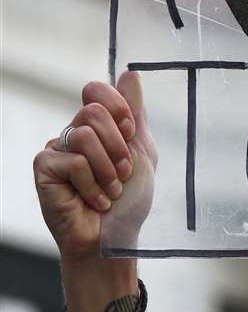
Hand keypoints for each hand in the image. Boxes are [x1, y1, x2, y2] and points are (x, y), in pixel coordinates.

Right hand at [34, 71, 156, 261]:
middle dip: (118, 147)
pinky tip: (93, 200)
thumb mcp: (141, 152)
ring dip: (107, 169)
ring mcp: (56, 149)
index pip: (96, 90)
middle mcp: (73, 133)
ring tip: (110, 190)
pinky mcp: (43, 168)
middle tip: (123, 173)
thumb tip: (131, 73)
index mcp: (97, 126)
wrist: (114, 237)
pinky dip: (92, 184)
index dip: (118, 108)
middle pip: (94, 111)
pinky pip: (73, 161)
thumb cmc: (129, 200)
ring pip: (83, 135)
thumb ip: (135, 113)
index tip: (131, 133)